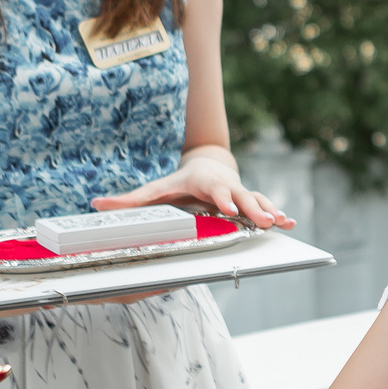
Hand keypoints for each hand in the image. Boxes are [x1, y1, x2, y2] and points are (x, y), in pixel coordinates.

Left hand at [92, 152, 290, 227]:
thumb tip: (97, 205)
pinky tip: (290, 223)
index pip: (215, 190)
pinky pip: (265, 206)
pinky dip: (278, 213)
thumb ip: (130, 200)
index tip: (230, 211)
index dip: (223, 200)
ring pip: (257, 200)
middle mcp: (226, 186)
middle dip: (254, 209)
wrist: (207, 165)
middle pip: (241, 196)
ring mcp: (240, 192)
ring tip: (283, 223)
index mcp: (203, 182)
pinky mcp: (249, 201)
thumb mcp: (155, 188)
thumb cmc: (179, 182)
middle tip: (265, 221)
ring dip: (270, 210)